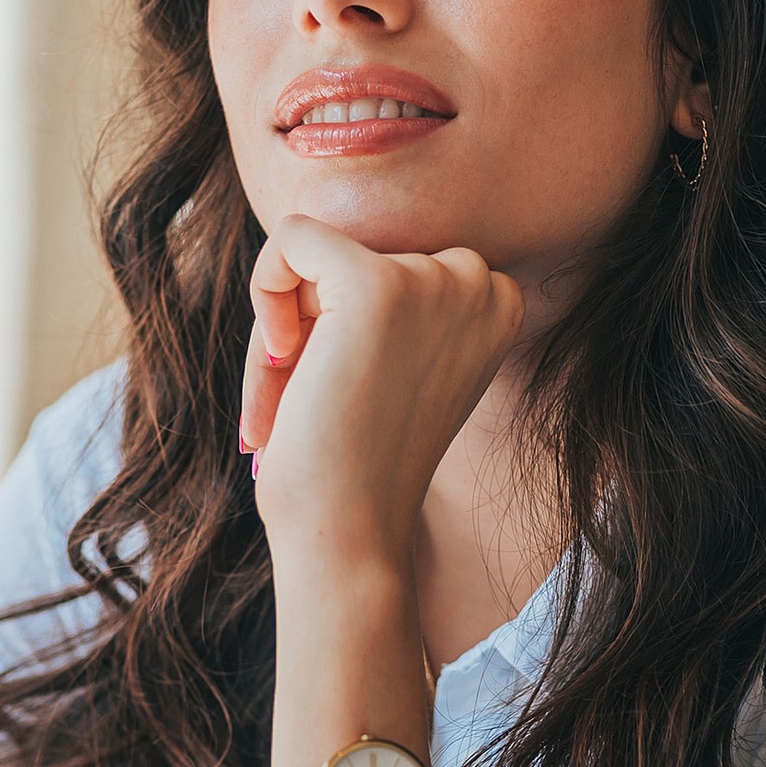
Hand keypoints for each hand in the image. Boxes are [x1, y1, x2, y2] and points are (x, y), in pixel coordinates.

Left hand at [239, 214, 524, 562]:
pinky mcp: (374, 283)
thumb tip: (321, 233)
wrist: (349, 533)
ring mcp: (432, 280)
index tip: (349, 387)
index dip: (354, 320)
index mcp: (500, 302)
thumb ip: (401, 301)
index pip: (397, 256)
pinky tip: (283, 359)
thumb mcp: (403, 362)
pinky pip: (292, 236)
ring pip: (318, 253)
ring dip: (289, 321)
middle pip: (357, 249)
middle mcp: (481, 283)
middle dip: (315, 317)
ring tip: (292, 397)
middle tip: (307, 396)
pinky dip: (265, 289)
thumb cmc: (358, 461)